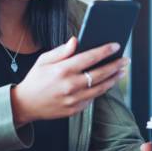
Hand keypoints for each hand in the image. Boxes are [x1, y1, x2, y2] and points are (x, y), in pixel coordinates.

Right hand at [11, 36, 129, 126]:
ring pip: (100, 88)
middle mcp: (70, 85)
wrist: (25, 105)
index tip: (116, 46)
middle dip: (115, 65)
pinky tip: (107, 83)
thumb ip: (62, 51)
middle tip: (125, 60)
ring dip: (113, 79)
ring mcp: (74, 99)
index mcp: (63, 70)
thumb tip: (76, 40)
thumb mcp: (44, 60)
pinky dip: (101, 90)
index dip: (105, 51)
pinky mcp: (75, 110)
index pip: (90, 57)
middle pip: (100, 73)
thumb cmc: (35, 79)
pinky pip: (92, 98)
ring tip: (121, 72)